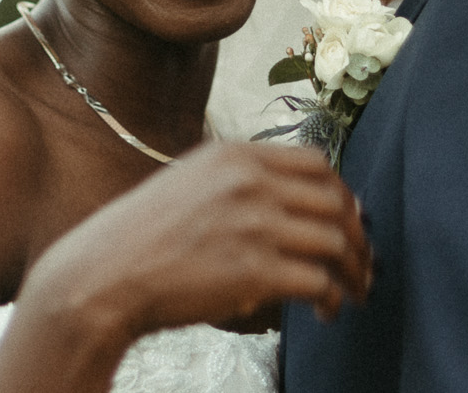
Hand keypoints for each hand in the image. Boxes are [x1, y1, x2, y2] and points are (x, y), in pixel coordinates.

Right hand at [20, 141, 369, 345]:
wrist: (105, 273)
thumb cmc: (142, 237)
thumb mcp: (190, 182)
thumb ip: (238, 181)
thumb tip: (290, 202)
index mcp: (234, 155)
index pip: (316, 161)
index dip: (341, 192)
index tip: (348, 217)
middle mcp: (250, 182)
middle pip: (335, 200)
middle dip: (357, 234)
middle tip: (363, 261)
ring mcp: (254, 224)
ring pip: (335, 242)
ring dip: (354, 271)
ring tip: (353, 291)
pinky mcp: (255, 270)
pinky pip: (319, 282)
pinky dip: (333, 299)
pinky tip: (327, 311)